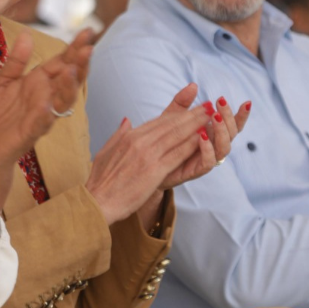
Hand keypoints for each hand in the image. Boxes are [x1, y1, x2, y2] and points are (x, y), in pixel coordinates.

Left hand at [0, 30, 90, 173]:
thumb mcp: (2, 81)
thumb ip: (16, 61)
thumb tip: (27, 34)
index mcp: (39, 82)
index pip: (62, 62)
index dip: (75, 48)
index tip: (88, 31)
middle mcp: (45, 97)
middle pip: (69, 79)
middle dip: (79, 64)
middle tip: (88, 48)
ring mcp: (40, 116)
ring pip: (62, 101)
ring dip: (68, 87)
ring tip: (71, 70)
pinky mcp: (29, 133)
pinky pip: (41, 123)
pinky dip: (45, 114)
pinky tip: (48, 104)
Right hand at [86, 84, 211, 224]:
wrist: (98, 201)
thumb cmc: (100, 180)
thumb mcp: (106, 151)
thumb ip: (119, 134)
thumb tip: (127, 120)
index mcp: (129, 136)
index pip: (159, 121)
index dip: (178, 114)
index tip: (191, 107)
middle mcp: (139, 142)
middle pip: (171, 125)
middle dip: (192, 115)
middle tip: (207, 106)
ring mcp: (147, 156)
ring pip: (177, 136)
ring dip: (196, 126)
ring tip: (211, 118)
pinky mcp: (154, 171)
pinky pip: (177, 154)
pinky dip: (191, 145)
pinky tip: (203, 139)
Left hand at [161, 94, 251, 187]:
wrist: (151, 165)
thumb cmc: (166, 140)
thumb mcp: (172, 117)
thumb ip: (183, 102)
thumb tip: (193, 85)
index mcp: (212, 133)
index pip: (232, 124)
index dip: (241, 115)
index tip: (247, 102)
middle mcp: (214, 146)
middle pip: (232, 133)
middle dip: (229, 117)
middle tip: (220, 102)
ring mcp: (207, 158)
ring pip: (224, 147)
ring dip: (221, 131)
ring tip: (214, 116)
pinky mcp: (197, 170)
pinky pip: (209, 161)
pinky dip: (208, 149)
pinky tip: (202, 136)